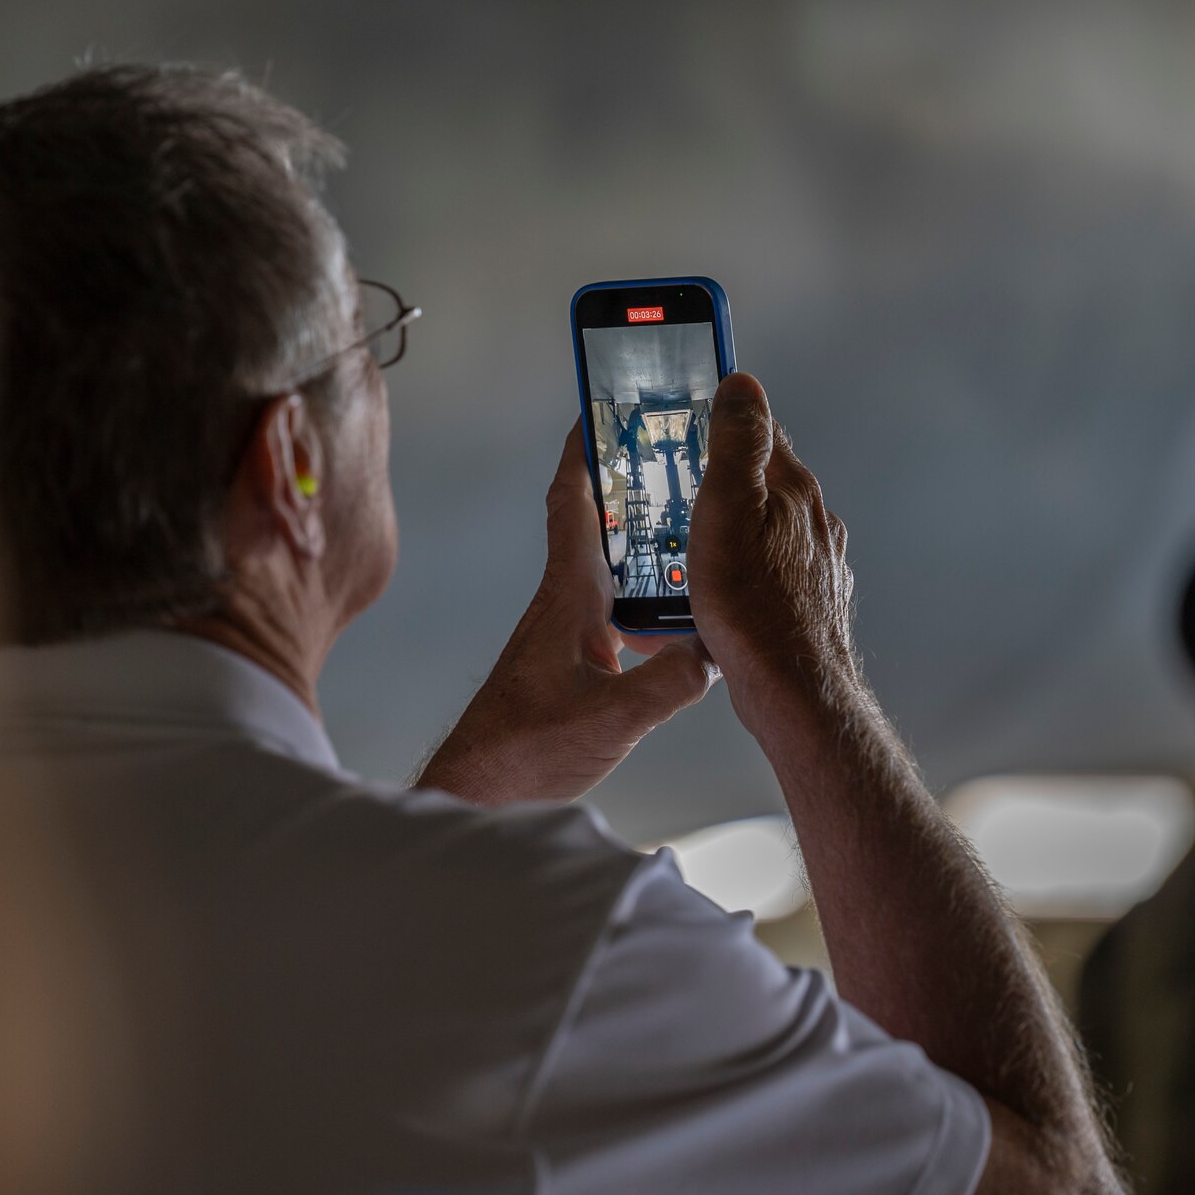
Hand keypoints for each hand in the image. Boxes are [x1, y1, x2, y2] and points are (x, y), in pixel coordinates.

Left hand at [417, 419, 715, 805]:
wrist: (480, 790)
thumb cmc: (523, 752)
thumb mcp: (608, 722)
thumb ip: (663, 687)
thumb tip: (713, 653)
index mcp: (567, 597)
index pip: (572, 503)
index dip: (585, 449)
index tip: (604, 405)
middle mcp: (565, 603)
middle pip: (597, 523)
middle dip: (631, 482)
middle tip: (674, 453)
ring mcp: (568, 632)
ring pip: (611, 568)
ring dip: (645, 543)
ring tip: (697, 529)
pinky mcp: (574, 662)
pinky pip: (616, 611)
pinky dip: (648, 600)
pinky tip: (682, 624)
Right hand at [687, 372, 858, 733]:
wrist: (793, 689)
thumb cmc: (752, 607)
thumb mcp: (726, 511)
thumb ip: (736, 444)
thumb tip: (742, 382)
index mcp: (792, 489)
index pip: (759, 429)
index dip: (721, 417)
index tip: (688, 413)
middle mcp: (813, 520)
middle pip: (760, 481)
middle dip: (719, 479)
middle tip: (672, 488)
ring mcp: (815, 561)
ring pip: (764, 528)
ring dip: (729, 528)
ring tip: (686, 547)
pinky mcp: (809, 599)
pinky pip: (768, 570)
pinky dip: (741, 570)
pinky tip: (717, 592)